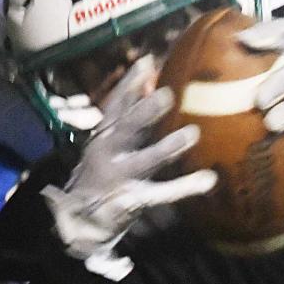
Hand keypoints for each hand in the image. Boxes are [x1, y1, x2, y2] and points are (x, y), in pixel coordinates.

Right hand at [41, 64, 215, 275]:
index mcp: (103, 136)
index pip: (115, 106)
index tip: (147, 62)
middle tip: (167, 95)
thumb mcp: (106, 144)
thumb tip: (148, 81)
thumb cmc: (100, 175)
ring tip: (192, 134)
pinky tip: (208, 179)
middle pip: (126, 128)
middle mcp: (108, 153)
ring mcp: (120, 177)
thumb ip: (126, 117)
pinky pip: (162, 193)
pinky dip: (185, 187)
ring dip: (166, 147)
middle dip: (144, 112)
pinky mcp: (132, 200)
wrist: (76, 221)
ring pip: (145, 160)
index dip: (130, 84)